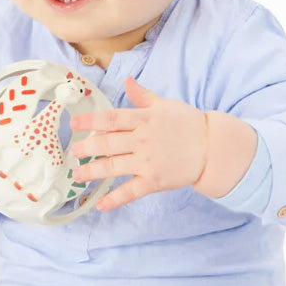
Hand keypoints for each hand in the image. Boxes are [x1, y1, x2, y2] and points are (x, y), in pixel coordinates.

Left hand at [69, 76, 206, 210]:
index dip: (90, 121)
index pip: (111, 119)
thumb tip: (127, 80)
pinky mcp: (154, 181)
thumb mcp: (165, 105)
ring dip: (92, 171)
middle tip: (72, 153)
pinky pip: (130, 192)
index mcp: (144, 119)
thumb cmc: (189, 123)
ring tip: (78, 175)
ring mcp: (147, 162)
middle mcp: (142, 140)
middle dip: (86, 148)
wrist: (212, 147)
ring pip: (113, 167)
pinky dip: (114, 199)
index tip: (74, 125)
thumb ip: (143, 96)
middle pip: (107, 143)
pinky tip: (100, 205)